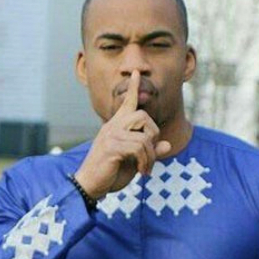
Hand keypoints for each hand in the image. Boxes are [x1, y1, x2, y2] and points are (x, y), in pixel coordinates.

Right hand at [73, 70, 172, 198]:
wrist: (91, 185)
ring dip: (151, 156)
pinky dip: (147, 162)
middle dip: (153, 135)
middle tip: (150, 155)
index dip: (133, 89)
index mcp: (116, 126)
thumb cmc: (111, 172)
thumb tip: (167, 144)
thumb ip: (150, 151)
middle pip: (143, 116)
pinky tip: (143, 172)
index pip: (127, 103)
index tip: (137, 73)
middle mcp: (113, 126)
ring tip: (146, 169)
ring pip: (145, 136)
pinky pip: (140, 148)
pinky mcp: (112, 147)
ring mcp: (112, 135)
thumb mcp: (135, 161)